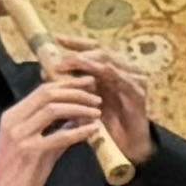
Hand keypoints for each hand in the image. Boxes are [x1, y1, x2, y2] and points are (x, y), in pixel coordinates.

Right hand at [0, 75, 112, 185]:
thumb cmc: (20, 172)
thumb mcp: (35, 144)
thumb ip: (54, 129)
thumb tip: (77, 117)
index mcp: (12, 115)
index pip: (42, 90)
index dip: (67, 84)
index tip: (88, 83)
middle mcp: (14, 121)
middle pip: (48, 94)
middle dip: (76, 92)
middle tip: (97, 96)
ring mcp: (20, 135)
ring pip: (53, 109)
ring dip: (79, 108)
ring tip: (97, 112)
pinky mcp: (30, 151)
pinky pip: (60, 136)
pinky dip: (79, 131)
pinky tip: (93, 130)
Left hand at [62, 37, 163, 163]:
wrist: (126, 148)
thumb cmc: (105, 125)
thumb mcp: (83, 102)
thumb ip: (70, 87)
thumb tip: (45, 71)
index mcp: (108, 71)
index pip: (92, 49)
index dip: (76, 42)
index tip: (57, 38)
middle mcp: (122, 70)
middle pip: (102, 51)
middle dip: (80, 53)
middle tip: (62, 59)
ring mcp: (133, 80)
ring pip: (112, 62)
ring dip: (92, 61)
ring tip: (75, 62)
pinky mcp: (140, 94)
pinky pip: (127, 80)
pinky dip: (114, 74)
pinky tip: (103, 70)